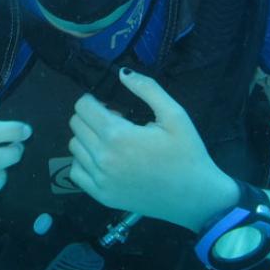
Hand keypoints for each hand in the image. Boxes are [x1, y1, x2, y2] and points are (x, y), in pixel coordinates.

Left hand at [68, 69, 236, 230]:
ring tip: (112, 141)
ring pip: (74, 147)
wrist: (196, 197)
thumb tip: (122, 72)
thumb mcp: (175, 115)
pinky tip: (105, 160)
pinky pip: (76, 172)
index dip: (95, 100)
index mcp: (117, 135)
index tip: (113, 107)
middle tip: (116, 122)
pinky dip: (84, 162)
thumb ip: (147, 89)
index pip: (83, 106)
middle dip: (91, 116)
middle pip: (76, 124)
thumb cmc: (187, 153)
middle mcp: (102, 158)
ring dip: (87, 138)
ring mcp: (100, 180)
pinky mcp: (101, 196)